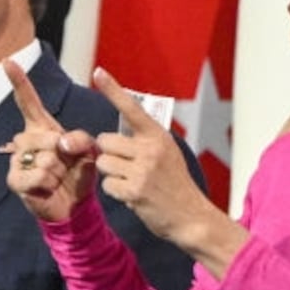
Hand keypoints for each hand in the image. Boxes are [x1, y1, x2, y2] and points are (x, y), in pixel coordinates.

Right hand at [3, 59, 98, 221]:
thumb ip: (80, 139)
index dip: (19, 81)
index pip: (28, 101)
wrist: (75, 204)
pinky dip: (49, 183)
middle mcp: (25, 140)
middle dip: (61, 152)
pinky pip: (36, 175)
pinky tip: (49, 187)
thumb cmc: (78, 173)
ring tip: (57, 177)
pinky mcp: (14, 179)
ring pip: (41, 158)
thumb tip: (61, 142)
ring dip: (57, 170)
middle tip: (64, 164)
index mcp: (41, 127)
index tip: (8, 61)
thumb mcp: (88, 152)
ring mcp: (17, 159)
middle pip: (42, 136)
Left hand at [87, 67, 224, 247]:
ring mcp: (142, 170)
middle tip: (125, 166)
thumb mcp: (167, 153)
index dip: (113, 89)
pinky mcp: (134, 191)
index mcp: (158, 136)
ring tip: (131, 181)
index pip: (132, 108)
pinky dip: (115, 191)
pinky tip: (132, 195)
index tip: (98, 72)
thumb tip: (114, 133)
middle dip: (108, 154)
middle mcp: (150, 150)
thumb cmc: (175, 184)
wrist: (190, 217)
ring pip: (103, 163)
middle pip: (105, 141)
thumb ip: (145, 140)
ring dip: (111, 174)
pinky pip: (107, 185)